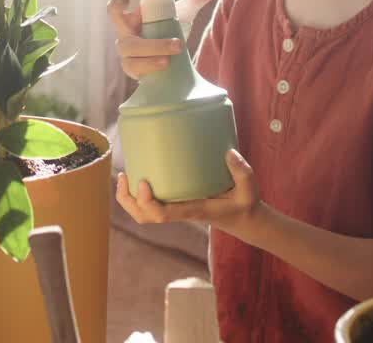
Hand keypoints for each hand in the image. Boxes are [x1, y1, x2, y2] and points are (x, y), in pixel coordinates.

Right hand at [106, 0, 218, 78]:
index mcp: (133, 13)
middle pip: (115, 18)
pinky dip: (149, 65)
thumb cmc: (168, 31)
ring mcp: (125, 49)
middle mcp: (124, 29)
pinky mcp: (131, 67)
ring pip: (129, 46)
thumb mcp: (182, 13)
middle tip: (145, 12)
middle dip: (129, 17)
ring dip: (152, 46)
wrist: (170, 61)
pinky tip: (165, 64)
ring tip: (176, 48)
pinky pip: (134, 66)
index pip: (118, 0)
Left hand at [115, 149, 261, 236]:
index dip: (147, 202)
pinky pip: (149, 206)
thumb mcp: (249, 189)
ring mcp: (176, 210)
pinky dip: (136, 195)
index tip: (142, 181)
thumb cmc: (244, 203)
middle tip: (123, 176)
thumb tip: (229, 152)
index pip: (162, 214)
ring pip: (143, 215)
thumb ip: (242, 171)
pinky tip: (137, 176)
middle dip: (128, 201)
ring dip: (127, 199)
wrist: (243, 219)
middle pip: (144, 217)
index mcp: (193, 211)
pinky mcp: (175, 204)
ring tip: (123, 176)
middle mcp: (180, 212)